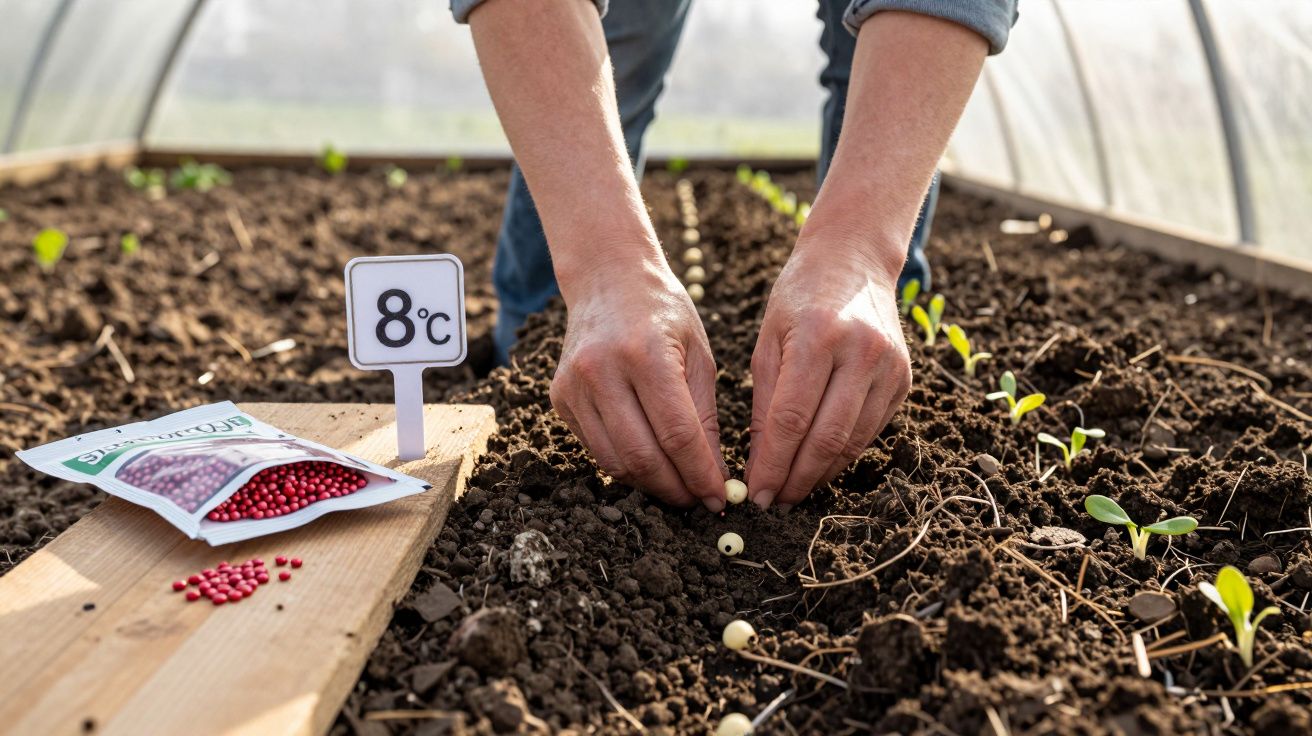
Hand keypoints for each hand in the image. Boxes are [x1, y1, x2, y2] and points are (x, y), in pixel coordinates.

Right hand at [550, 255, 727, 509]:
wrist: (608, 279)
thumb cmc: (664, 313)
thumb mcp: (699, 356)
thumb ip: (705, 418)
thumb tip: (715, 478)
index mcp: (646, 354)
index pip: (677, 434)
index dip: (701, 475)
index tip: (720, 498)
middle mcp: (602, 370)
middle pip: (642, 456)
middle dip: (675, 488)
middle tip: (699, 500)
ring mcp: (574, 385)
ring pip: (614, 461)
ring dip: (650, 485)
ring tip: (677, 487)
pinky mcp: (559, 397)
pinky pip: (595, 448)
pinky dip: (625, 466)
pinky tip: (649, 463)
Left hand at [745, 239, 911, 507]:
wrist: (853, 260)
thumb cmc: (798, 299)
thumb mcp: (768, 340)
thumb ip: (764, 402)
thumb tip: (759, 465)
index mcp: (819, 336)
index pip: (792, 418)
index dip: (772, 463)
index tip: (754, 493)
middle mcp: (862, 351)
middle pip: (827, 437)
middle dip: (796, 478)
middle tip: (774, 502)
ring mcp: (890, 366)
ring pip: (853, 441)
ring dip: (821, 474)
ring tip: (792, 491)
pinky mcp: (904, 379)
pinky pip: (871, 431)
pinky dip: (843, 454)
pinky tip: (819, 466)